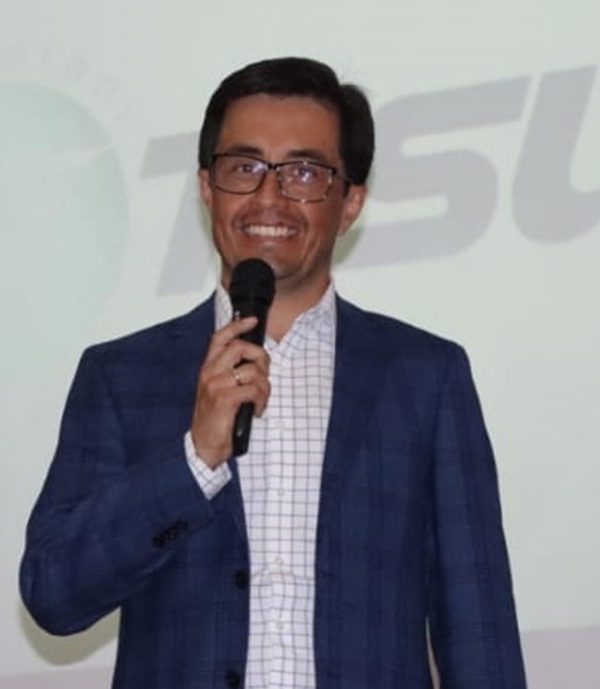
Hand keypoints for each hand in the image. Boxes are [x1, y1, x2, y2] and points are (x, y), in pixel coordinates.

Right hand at [190, 317, 269, 466]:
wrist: (203, 445)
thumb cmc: (215, 419)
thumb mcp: (218, 391)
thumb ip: (230, 374)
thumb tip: (255, 362)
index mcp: (208, 369)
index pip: (220, 338)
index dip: (237, 326)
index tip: (253, 321)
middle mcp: (210, 373)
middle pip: (240, 347)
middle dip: (260, 357)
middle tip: (264, 374)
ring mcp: (216, 385)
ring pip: (252, 370)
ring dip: (264, 386)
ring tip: (260, 399)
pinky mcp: (224, 399)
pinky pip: (253, 389)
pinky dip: (261, 399)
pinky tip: (257, 409)